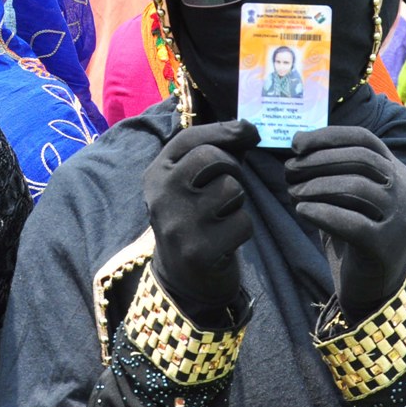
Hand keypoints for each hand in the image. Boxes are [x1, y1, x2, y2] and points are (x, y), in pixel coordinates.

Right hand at [144, 120, 259, 319]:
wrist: (182, 278)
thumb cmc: (195, 219)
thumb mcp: (192, 183)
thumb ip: (216, 151)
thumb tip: (249, 127)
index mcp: (156, 174)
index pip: (190, 139)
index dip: (224, 130)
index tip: (249, 132)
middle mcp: (161, 196)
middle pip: (213, 158)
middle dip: (233, 169)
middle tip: (231, 188)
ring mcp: (178, 224)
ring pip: (231, 189)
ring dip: (239, 202)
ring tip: (224, 215)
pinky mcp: (199, 250)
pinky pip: (242, 222)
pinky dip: (243, 229)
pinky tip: (227, 239)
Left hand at [285, 127, 405, 322]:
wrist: (376, 287)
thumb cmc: (355, 235)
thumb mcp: (348, 197)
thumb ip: (333, 171)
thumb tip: (298, 145)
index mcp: (397, 172)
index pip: (364, 139)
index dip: (328, 136)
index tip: (296, 144)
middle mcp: (405, 191)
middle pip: (361, 159)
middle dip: (318, 160)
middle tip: (288, 171)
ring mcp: (400, 219)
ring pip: (358, 187)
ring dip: (317, 185)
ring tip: (292, 192)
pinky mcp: (386, 247)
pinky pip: (353, 223)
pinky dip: (322, 212)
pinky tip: (302, 211)